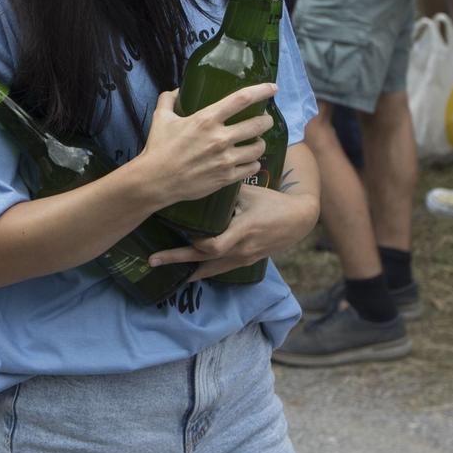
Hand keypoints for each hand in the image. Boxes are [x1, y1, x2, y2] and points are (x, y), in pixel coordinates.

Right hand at [134, 83, 276, 203]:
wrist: (156, 180)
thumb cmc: (158, 148)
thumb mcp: (160, 118)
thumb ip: (168, 100)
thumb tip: (176, 91)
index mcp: (206, 119)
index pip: (242, 99)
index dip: (261, 91)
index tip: (272, 88)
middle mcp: (220, 138)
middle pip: (258, 124)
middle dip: (266, 120)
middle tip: (264, 120)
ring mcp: (226, 159)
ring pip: (259, 148)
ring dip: (260, 143)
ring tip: (256, 142)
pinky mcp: (227, 177)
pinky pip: (253, 167)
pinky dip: (253, 163)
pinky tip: (248, 161)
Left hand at [144, 182, 319, 280]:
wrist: (299, 219)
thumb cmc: (273, 201)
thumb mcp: (250, 193)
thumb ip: (225, 192)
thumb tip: (198, 181)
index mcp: (243, 230)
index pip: (214, 246)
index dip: (196, 246)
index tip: (177, 237)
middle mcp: (242, 249)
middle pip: (206, 261)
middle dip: (178, 260)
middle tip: (153, 260)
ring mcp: (245, 258)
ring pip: (212, 270)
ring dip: (189, 271)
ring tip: (165, 271)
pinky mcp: (247, 261)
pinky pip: (222, 269)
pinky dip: (205, 271)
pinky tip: (190, 272)